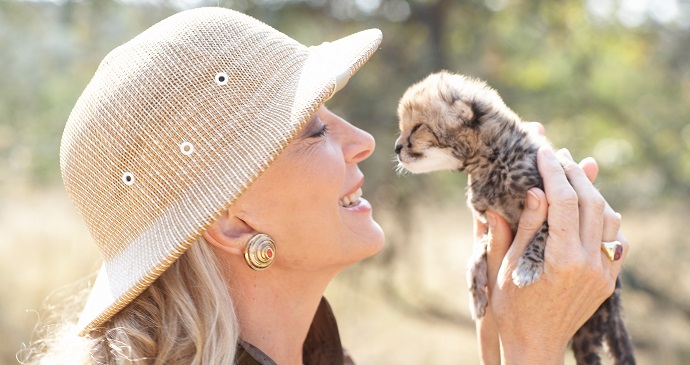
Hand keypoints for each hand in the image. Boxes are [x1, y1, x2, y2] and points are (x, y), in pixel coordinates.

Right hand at [474, 146, 628, 363]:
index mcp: (561, 260)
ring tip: (573, 175)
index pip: (564, 202)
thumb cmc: (511, 306)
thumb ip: (521, 227)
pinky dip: (604, 218)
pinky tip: (588, 209)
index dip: (553, 172)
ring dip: (593, 193)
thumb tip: (534, 190)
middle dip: (575, 174)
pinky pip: (616, 240)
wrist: (534, 344)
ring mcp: (604, 273)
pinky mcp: (609, 280)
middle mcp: (589, 265)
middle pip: (592, 203)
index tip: (543, 152)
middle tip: (559, 156)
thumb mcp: (506, 265)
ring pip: (610, 218)